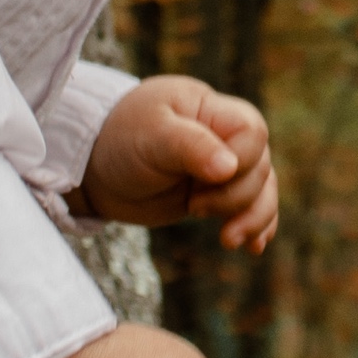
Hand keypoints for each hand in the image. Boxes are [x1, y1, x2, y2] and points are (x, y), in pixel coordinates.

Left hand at [72, 76, 277, 250]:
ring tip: (229, 240)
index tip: (203, 182)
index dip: (241, 162)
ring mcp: (223, 167)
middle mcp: (225, 136)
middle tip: (193, 207)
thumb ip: (192, 146)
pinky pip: (252, 208)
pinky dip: (256, 226)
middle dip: (236, 197)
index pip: (254, 134)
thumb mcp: (152, 136)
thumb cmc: (120, 138)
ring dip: (253, 218)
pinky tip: (254, 247)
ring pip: (262, 191)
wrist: (95, 167)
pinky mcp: (216, 194)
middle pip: (261, 168)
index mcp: (213, 110)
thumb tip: (230, 168)